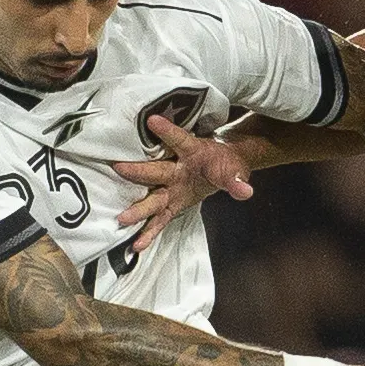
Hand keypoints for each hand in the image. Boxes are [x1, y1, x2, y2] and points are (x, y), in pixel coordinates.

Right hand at [113, 115, 252, 233]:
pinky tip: (137, 245)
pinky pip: (159, 219)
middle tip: (118, 167)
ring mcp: (170, 188)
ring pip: (152, 197)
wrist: (222, 168)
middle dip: (138, 171)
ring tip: (122, 218)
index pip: (179, 140)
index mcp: (191, 153)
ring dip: (138, 208)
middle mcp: (175, 170)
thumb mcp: (234, 170)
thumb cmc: (224, 165)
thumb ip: (236, 181)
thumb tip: (245, 191)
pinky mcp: (171, 204)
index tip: (153, 120)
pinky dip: (148, 232)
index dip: (167, 131)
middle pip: (156, 171)